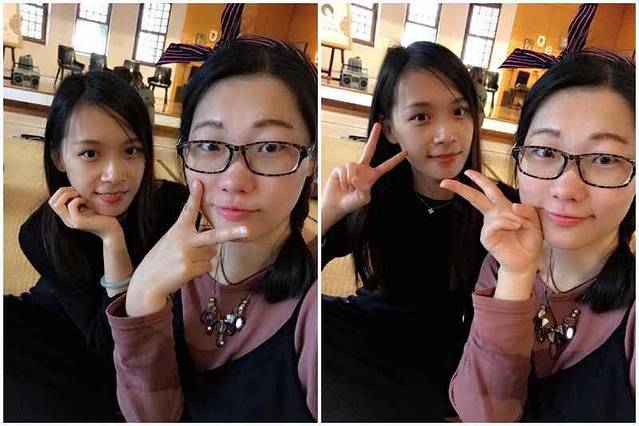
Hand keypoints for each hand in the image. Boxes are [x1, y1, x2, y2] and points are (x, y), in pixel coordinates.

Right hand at [49, 186, 120, 240]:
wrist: (112, 231)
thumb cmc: (103, 217)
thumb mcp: (88, 206)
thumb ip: (78, 200)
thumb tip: (72, 188)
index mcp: (67, 216)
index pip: (52, 202)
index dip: (61, 192)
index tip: (75, 190)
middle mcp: (67, 220)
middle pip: (52, 202)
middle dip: (62, 192)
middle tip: (77, 191)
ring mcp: (72, 221)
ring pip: (56, 204)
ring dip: (67, 195)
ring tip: (80, 194)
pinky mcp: (79, 222)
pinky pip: (71, 206)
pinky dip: (77, 199)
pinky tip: (86, 200)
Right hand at [125, 180, 247, 316]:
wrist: (148, 283)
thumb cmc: (162, 260)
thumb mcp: (170, 241)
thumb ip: (188, 237)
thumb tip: (212, 243)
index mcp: (178, 230)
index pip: (188, 210)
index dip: (194, 196)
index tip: (199, 182)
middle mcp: (184, 240)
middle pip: (213, 236)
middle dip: (231, 233)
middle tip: (246, 231)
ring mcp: (187, 255)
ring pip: (212, 253)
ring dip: (204, 258)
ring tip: (186, 262)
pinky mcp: (188, 269)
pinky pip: (208, 267)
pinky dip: (200, 270)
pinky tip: (186, 271)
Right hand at [321, 122, 407, 232]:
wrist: (335, 205)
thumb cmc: (350, 202)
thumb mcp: (363, 198)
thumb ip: (364, 188)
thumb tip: (356, 177)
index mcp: (371, 176)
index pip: (386, 166)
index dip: (395, 160)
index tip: (405, 153)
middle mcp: (362, 169)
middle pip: (369, 150)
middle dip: (373, 137)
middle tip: (378, 126)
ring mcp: (351, 168)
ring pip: (353, 165)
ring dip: (350, 179)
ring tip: (348, 187)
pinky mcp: (340, 169)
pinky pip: (343, 170)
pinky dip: (343, 179)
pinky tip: (342, 185)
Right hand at [441, 170, 542, 274]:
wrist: (527, 260)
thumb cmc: (530, 239)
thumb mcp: (535, 220)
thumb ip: (527, 210)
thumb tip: (513, 205)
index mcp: (502, 207)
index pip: (489, 190)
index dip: (479, 180)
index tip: (468, 172)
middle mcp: (493, 214)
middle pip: (474, 197)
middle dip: (460, 188)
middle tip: (444, 182)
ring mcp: (488, 226)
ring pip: (493, 212)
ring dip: (510, 216)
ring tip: (522, 225)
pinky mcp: (487, 236)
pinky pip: (495, 223)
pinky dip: (507, 223)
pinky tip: (515, 227)